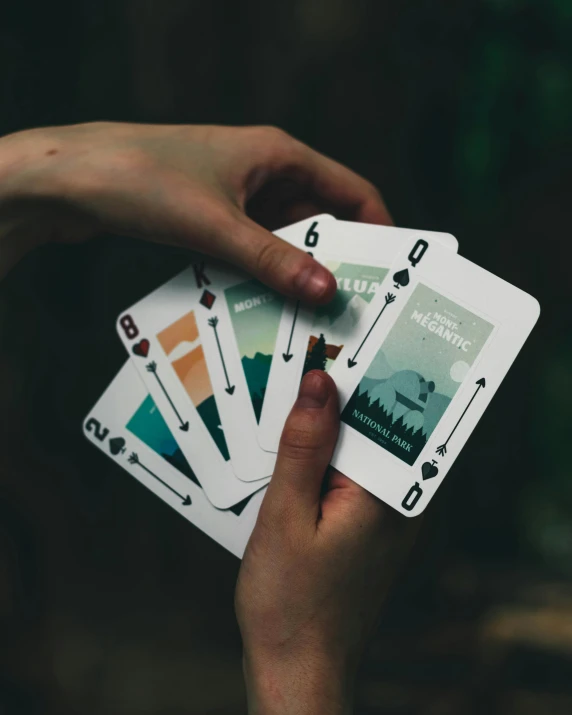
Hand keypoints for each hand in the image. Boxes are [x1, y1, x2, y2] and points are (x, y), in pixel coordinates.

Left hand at [0, 122, 389, 287]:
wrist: (68, 178)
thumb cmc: (143, 179)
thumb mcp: (218, 226)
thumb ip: (274, 261)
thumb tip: (328, 291)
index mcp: (278, 154)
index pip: (350, 191)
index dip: (376, 229)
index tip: (390, 273)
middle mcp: (262, 170)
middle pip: (318, 219)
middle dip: (334, 261)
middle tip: (348, 309)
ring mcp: (235, 193)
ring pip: (282, 238)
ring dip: (294, 272)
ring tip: (311, 316)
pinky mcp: (210, 214)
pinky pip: (251, 246)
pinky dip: (261, 272)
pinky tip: (265, 305)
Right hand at [235, 371, 419, 714]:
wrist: (296, 671)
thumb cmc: (289, 604)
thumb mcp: (285, 517)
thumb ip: (304, 448)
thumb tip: (321, 382)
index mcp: (387, 497)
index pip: (386, 414)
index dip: (361, 370)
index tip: (330, 334)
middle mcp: (396, 503)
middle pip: (371, 427)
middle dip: (335, 393)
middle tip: (294, 357)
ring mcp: (381, 517)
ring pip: (354, 449)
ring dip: (320, 426)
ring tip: (281, 394)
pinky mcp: (362, 527)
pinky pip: (343, 476)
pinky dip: (316, 457)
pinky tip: (282, 447)